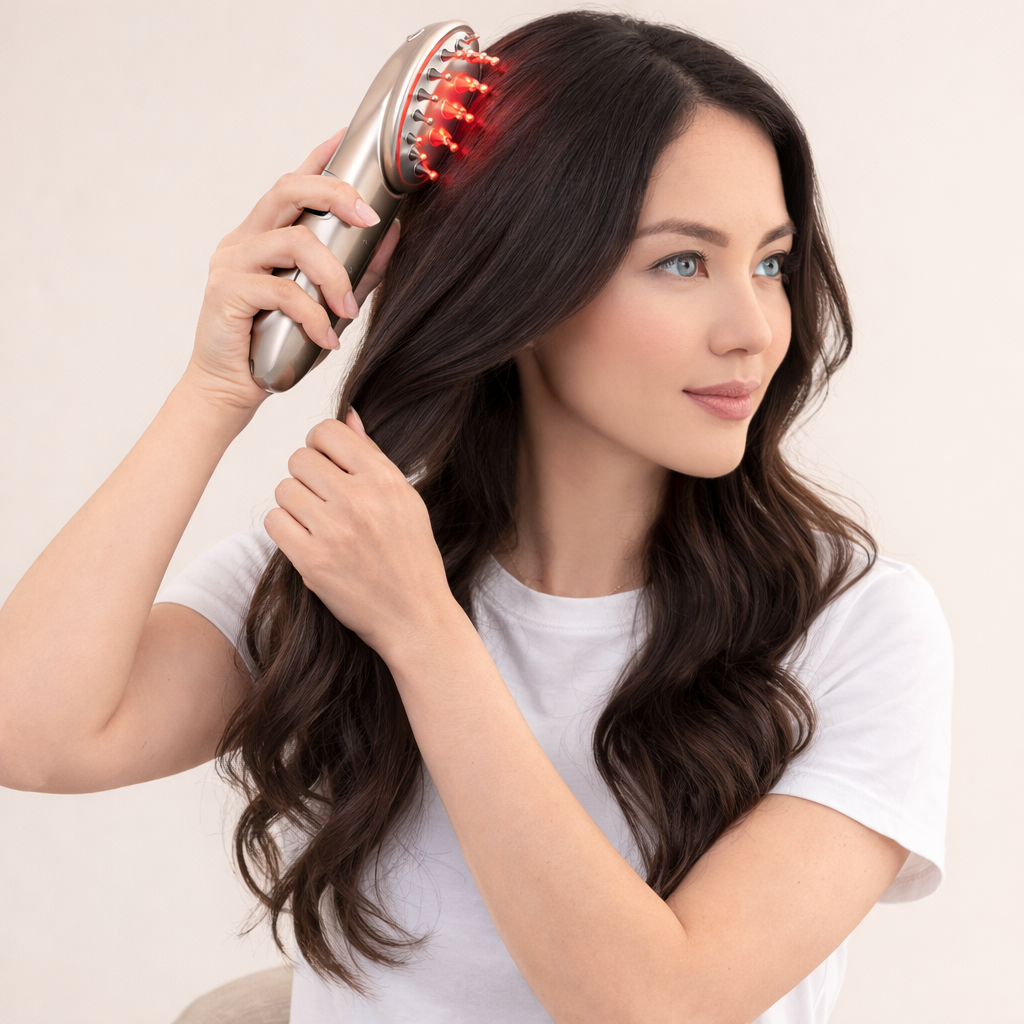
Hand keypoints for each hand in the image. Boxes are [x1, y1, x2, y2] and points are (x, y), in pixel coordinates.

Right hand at [186, 129, 400, 411]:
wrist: (230, 389)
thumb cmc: (276, 344)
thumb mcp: (326, 303)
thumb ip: (357, 270)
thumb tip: (394, 234)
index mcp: (265, 234)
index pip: (293, 182)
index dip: (320, 155)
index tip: (349, 135)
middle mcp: (245, 239)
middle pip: (289, 190)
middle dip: (335, 195)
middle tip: (371, 219)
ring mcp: (232, 262)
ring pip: (292, 242)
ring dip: (333, 274)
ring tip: (349, 309)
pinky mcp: (226, 293)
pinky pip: (281, 292)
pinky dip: (313, 315)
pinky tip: (327, 338)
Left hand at [265, 410, 457, 659]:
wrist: (415, 615)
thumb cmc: (411, 557)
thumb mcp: (405, 500)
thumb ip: (372, 457)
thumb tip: (348, 416)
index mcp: (385, 479)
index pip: (327, 432)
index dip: (321, 446)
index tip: (328, 466)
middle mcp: (359, 500)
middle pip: (300, 459)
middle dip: (307, 477)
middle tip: (323, 501)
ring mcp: (334, 531)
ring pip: (284, 489)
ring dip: (295, 505)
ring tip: (318, 524)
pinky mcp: (312, 561)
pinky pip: (274, 522)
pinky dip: (285, 530)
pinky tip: (307, 541)